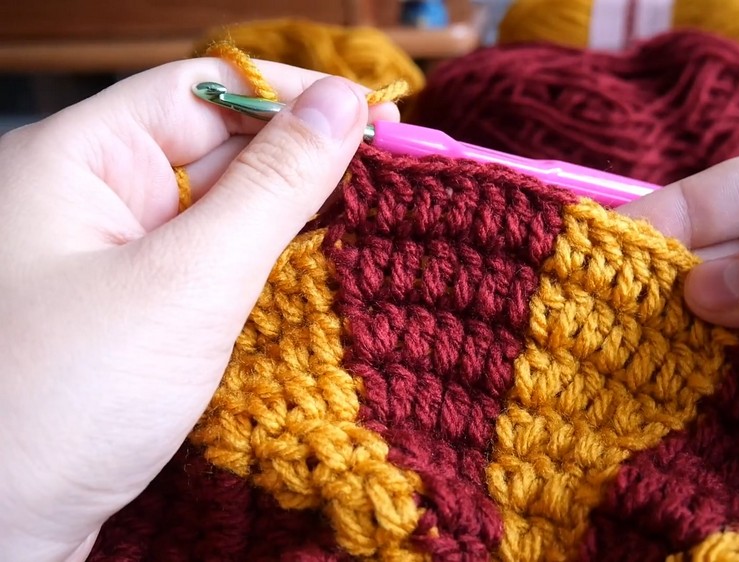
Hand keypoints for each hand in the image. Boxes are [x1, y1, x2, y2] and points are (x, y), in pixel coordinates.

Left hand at [0, 59, 397, 559]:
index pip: (198, 88)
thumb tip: (341, 104)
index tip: (373, 117)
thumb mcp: (187, 282)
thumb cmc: (61, 402)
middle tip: (389, 183)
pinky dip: (258, 276)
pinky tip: (312, 286)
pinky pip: (203, 272)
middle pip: (210, 149)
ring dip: (286, 226)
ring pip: (215, 216)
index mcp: (74, 162)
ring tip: (367, 233)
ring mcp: (103, 264)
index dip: (288, 95)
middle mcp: (84, 202)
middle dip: (297, 166)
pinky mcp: (125, 320)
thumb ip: (273, 186)